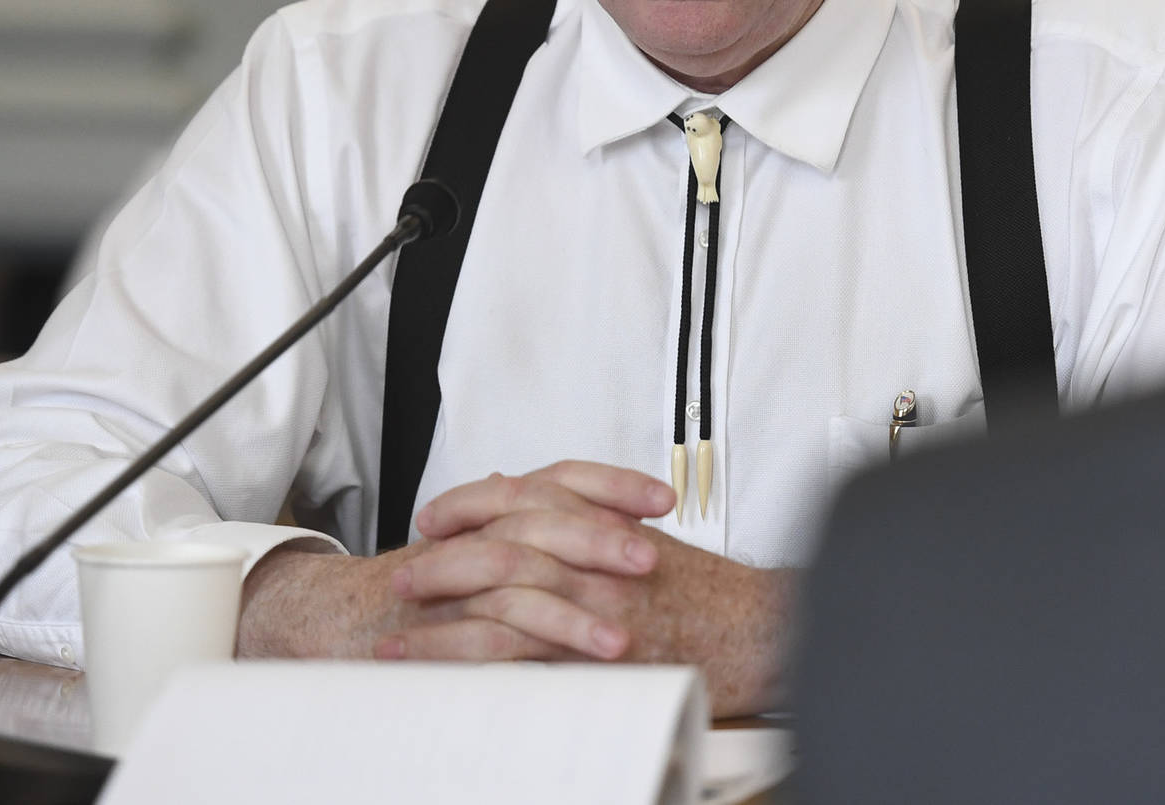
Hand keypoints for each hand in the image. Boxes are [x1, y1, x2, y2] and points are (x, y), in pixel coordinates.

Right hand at [233, 461, 668, 661]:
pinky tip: (558, 675)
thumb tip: (612, 527)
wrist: (325, 620)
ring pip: (514, 574)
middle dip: (601, 536)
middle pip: (542, 516)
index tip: (663, 498)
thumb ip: (540, 538)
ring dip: (573, 610)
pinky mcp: (430, 629)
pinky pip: (479, 636)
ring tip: (624, 638)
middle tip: (651, 559)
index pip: (559, 477)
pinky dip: (519, 653)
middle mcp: (473, 534)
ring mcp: (449, 579)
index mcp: (496, 512)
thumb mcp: (487, 556)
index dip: (611, 483)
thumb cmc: (420, 593)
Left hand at [390, 461, 793, 713]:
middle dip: (442, 557)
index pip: (527, 493)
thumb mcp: (654, 542)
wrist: (767, 632)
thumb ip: (598, 520)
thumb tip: (537, 502)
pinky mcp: (599, 652)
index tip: (433, 517)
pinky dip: (466, 660)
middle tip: (402, 574)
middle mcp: (600, 553)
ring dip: (441, 615)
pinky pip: (518, 654)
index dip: (471, 502)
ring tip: (397, 635)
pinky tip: (436, 672)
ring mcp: (599, 601)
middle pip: (502, 538)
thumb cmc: (718, 596)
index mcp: (610, 520)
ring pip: (501, 594)